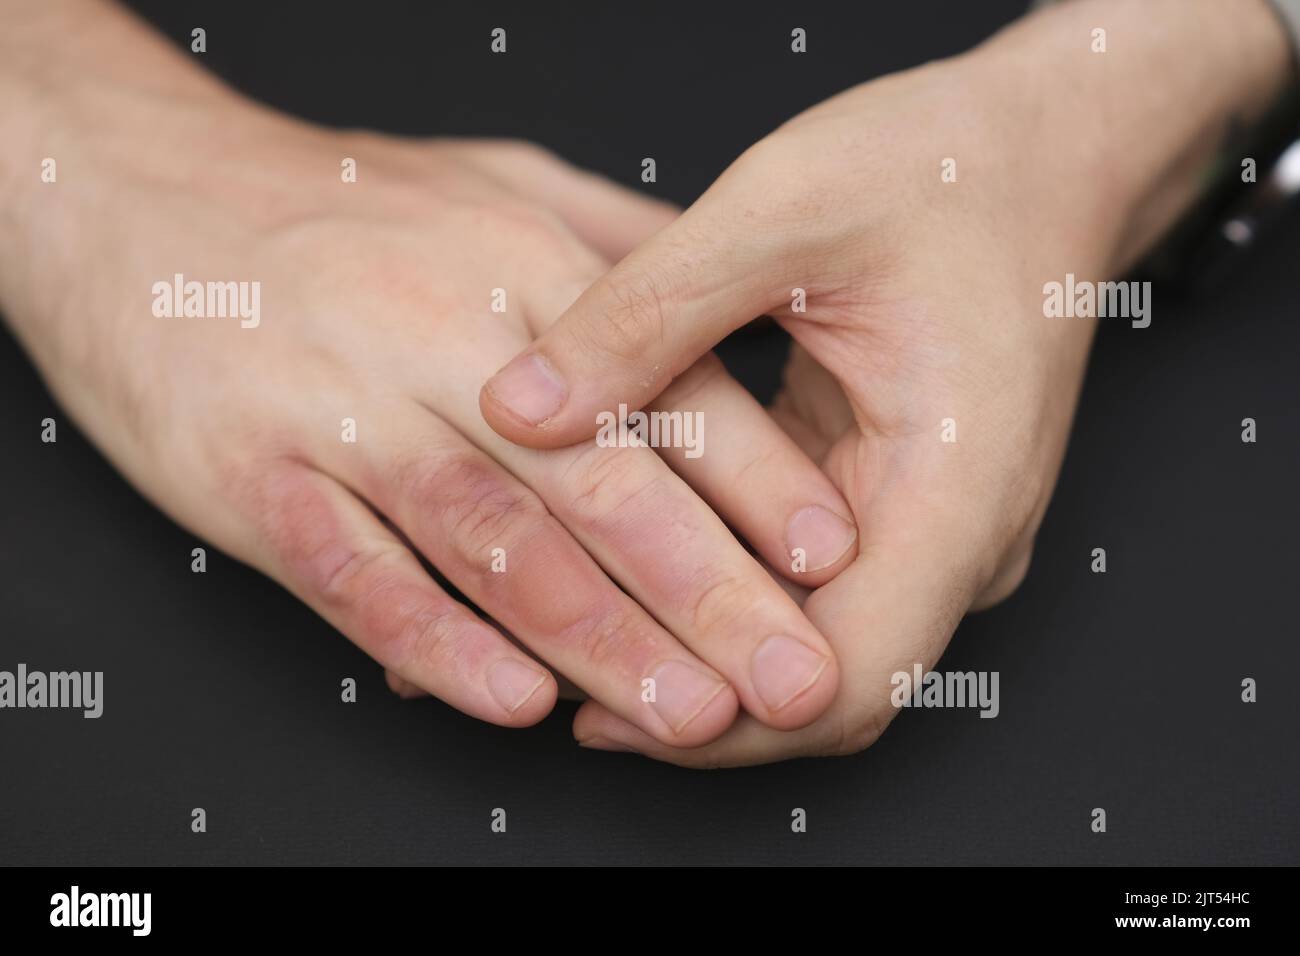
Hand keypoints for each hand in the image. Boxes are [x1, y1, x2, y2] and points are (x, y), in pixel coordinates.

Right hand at [0, 1, 858, 743]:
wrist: (134, 192)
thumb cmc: (333, 202)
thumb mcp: (497, 182)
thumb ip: (618, 244)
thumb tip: (728, 299)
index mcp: (527, 275)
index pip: (668, 389)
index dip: (757, 479)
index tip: (831, 558)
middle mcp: (450, 343)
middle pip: (603, 483)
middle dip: (709, 591)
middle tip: (791, 674)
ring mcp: (350, 412)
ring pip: (497, 541)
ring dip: (600, 637)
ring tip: (686, 712)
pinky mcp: (255, 475)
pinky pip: (359, 574)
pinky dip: (438, 640)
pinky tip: (513, 699)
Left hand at [479, 0, 1291, 763]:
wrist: (1047, 150)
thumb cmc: (948, 168)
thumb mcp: (782, 212)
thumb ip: (647, 314)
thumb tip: (518, 410)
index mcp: (955, 489)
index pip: (844, 682)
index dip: (721, 722)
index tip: (601, 708)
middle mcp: (959, 537)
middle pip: (824, 689)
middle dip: (695, 698)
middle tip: (561, 681)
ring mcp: (935, 530)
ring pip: (813, 645)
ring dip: (702, 649)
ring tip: (580, 630)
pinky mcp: (898, 503)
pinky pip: (810, 584)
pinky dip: (725, 590)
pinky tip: (637, 562)